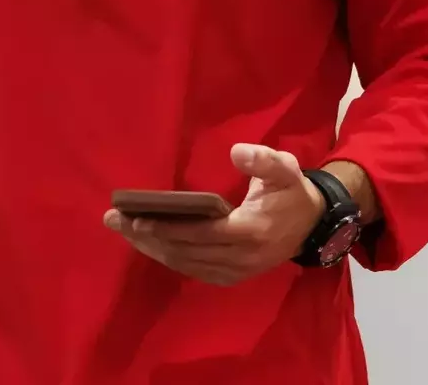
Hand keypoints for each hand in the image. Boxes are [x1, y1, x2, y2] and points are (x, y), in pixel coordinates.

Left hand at [103, 144, 325, 286]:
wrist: (313, 225)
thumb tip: (236, 152)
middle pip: (186, 251)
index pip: (201, 234)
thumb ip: (263, 159)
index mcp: (250, 230)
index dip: (168, 229)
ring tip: (123, 230)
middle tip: (114, 220)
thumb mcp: (285, 168)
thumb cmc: (291, 192)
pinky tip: (148, 245)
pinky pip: (195, 271)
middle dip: (147, 237)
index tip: (138, 218)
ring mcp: (237, 271)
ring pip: (186, 264)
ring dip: (153, 249)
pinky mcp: (233, 276)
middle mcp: (241, 257)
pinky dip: (170, 259)